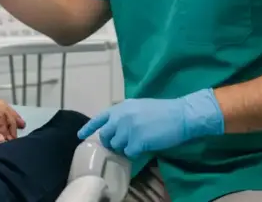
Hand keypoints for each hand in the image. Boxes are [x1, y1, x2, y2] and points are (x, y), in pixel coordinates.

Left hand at [77, 89, 223, 157]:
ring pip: (117, 146)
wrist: (181, 115)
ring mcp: (128, 129)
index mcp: (121, 107)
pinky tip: (146, 145)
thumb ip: (125, 116)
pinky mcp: (137, 141)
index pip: (99, 118)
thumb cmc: (163, 111)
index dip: (89, 127)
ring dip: (126, 147)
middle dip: (112, 142)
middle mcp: (121, 117)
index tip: (80, 135)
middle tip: (124, 143)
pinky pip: (129, 153)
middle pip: (106, 136)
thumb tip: (115, 130)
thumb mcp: (139, 107)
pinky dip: (136, 153)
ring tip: (140, 141)